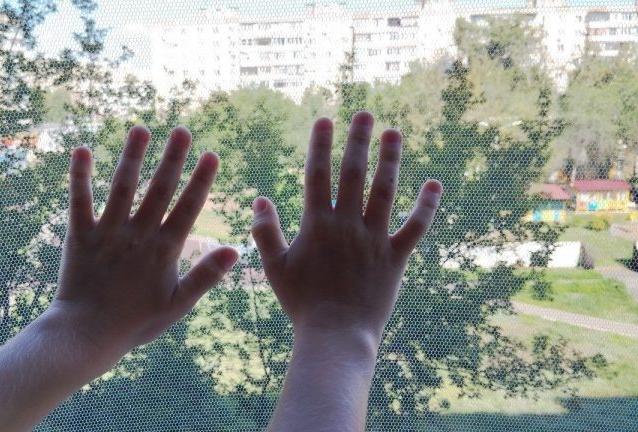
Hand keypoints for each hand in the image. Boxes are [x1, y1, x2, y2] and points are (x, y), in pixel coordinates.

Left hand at [51, 126, 237, 370]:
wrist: (87, 334)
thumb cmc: (136, 322)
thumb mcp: (178, 305)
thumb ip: (205, 276)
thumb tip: (235, 250)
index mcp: (163, 250)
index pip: (187, 208)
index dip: (200, 180)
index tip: (211, 154)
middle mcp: (137, 234)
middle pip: (159, 189)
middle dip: (172, 158)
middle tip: (182, 130)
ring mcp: (108, 232)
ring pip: (122, 187)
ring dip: (132, 156)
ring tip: (141, 129)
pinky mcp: (80, 235)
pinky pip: (79, 200)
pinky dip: (80, 176)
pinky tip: (82, 150)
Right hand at [251, 112, 440, 345]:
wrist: (336, 335)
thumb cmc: (302, 303)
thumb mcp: (275, 267)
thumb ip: (265, 232)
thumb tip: (260, 199)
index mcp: (317, 225)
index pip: (318, 175)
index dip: (321, 146)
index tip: (325, 120)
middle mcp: (347, 225)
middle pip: (354, 174)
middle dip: (358, 141)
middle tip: (365, 114)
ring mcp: (374, 240)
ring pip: (385, 191)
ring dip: (390, 159)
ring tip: (394, 133)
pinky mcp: (396, 257)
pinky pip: (415, 228)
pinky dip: (426, 206)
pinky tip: (435, 184)